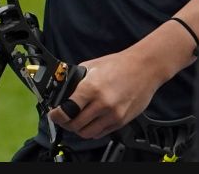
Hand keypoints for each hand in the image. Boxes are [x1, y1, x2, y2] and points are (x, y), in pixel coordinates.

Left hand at [45, 46, 163, 140]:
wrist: (144, 68)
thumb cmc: (119, 65)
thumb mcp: (90, 66)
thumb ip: (75, 80)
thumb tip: (62, 91)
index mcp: (91, 88)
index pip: (67, 110)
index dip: (56, 115)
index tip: (53, 114)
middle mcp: (102, 104)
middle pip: (75, 125)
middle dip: (65, 123)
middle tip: (62, 118)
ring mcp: (113, 115)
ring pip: (87, 133)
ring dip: (78, 129)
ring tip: (75, 120)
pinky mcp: (121, 121)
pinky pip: (101, 133)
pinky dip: (92, 130)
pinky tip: (90, 121)